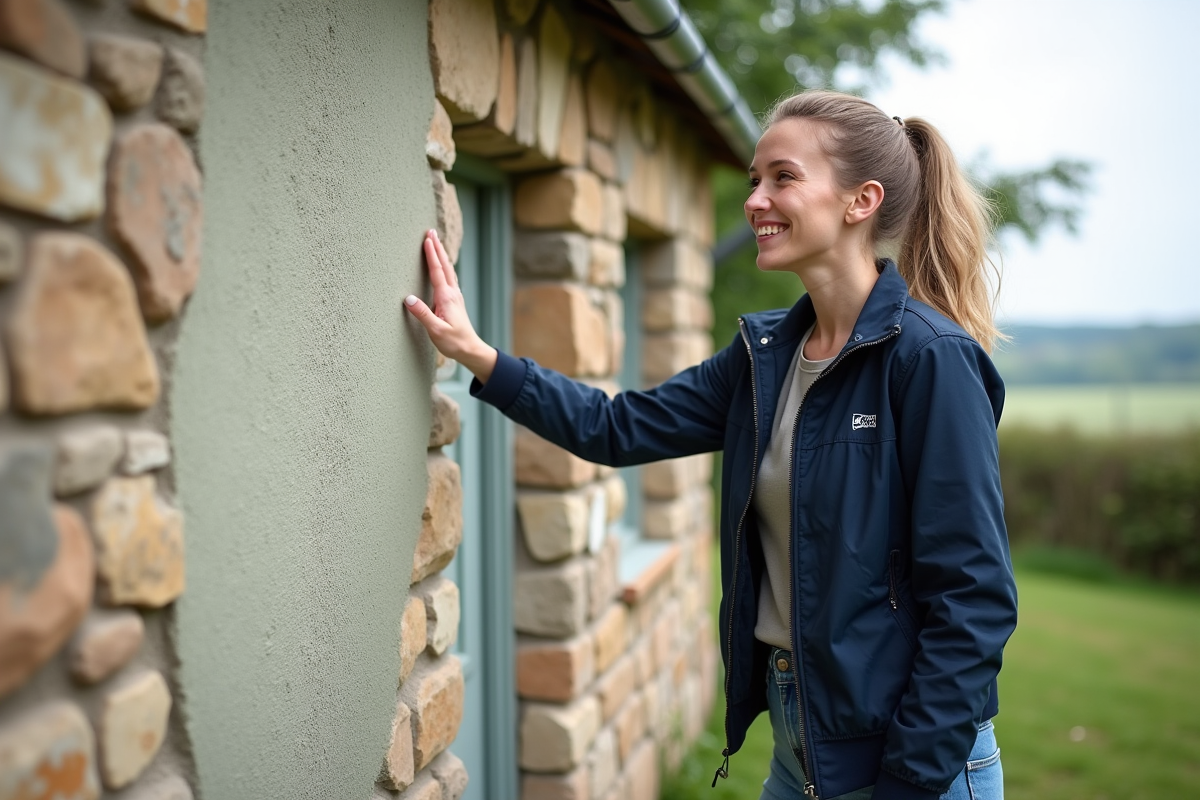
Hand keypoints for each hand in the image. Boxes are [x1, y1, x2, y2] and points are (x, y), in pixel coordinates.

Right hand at [405, 229, 497, 382]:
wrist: (470, 349)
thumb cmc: (454, 342)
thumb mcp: (435, 330)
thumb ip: (422, 314)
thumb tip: (408, 298)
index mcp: (446, 297)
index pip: (437, 271)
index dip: (431, 254)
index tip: (427, 239)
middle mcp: (452, 293)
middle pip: (444, 266)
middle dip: (437, 248)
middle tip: (431, 231)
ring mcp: (455, 296)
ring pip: (448, 270)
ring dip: (442, 255)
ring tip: (436, 243)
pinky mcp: (455, 301)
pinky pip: (449, 278)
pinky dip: (445, 267)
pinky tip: (444, 267)